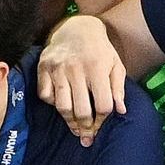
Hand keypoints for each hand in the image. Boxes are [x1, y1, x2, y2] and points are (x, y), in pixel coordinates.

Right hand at [38, 12, 133, 136]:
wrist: (77, 28)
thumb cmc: (100, 51)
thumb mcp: (116, 65)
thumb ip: (118, 88)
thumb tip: (121, 111)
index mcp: (97, 68)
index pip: (102, 105)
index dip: (102, 120)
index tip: (101, 125)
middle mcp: (76, 69)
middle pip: (80, 110)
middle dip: (85, 128)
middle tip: (87, 137)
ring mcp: (58, 68)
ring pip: (62, 106)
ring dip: (69, 122)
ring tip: (75, 129)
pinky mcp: (43, 68)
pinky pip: (45, 95)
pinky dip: (52, 104)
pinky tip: (62, 104)